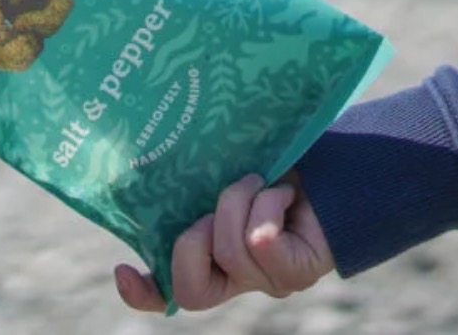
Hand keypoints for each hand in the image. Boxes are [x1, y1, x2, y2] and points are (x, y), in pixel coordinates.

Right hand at [114, 173, 334, 312]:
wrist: (334, 166)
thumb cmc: (277, 163)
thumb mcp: (227, 172)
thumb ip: (197, 182)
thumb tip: (156, 164)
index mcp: (212, 258)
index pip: (170, 292)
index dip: (143, 293)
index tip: (123, 268)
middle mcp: (237, 278)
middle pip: (191, 293)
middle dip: (192, 242)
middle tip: (212, 210)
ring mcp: (267, 282)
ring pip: (229, 252)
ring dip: (238, 201)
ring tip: (259, 181)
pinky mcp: (294, 273)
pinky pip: (260, 241)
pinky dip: (267, 204)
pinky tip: (284, 194)